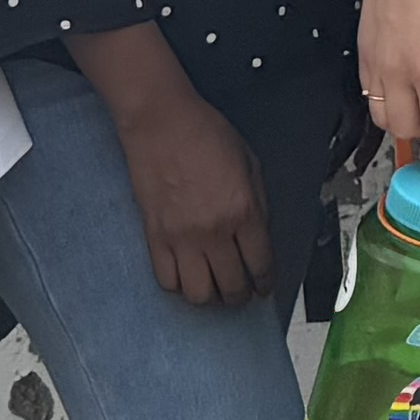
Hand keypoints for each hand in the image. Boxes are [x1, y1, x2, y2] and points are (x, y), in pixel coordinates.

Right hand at [88, 36, 273, 305]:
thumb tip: (260, 237)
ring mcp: (181, 237)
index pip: (260, 265)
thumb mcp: (250, 163)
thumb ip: (258, 204)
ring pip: (198, 294)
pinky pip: (167, 280)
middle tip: (242, 292)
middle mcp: (214, 230)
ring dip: (210, 297)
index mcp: (244, 210)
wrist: (161, 122)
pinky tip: (187, 276)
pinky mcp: (154, 236)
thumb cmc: (206, 134)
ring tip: (214, 288)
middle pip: (231, 286)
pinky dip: (179, 286)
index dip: (265, 283)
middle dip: (241, 296)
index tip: (264, 287)